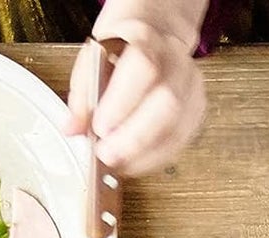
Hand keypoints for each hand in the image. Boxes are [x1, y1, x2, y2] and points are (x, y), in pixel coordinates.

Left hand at [65, 0, 207, 175]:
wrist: (151, 42)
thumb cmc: (120, 53)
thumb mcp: (92, 63)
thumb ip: (83, 96)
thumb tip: (73, 129)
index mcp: (148, 42)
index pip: (142, 68)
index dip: (121, 103)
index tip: (100, 128)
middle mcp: (176, 64)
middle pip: (167, 105)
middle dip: (134, 139)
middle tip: (108, 156)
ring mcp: (191, 91)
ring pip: (176, 132)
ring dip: (143, 156)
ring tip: (117, 164)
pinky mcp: (195, 115)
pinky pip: (178, 145)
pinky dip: (153, 160)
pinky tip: (133, 163)